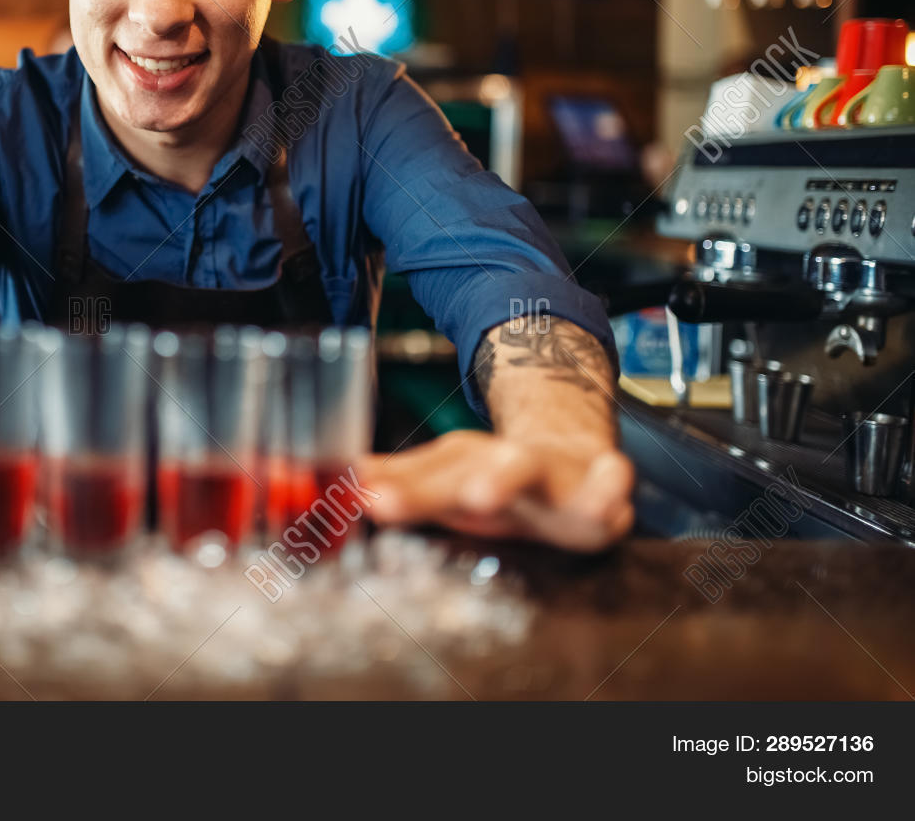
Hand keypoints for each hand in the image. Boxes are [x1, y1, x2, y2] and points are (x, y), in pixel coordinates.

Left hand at [357, 431, 633, 552]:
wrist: (574, 451)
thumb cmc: (501, 478)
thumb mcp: (447, 481)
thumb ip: (400, 483)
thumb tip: (344, 480)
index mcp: (459, 466)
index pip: (417, 480)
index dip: (387, 490)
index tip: (355, 498)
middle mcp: (495, 464)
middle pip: (457, 472)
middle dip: (425, 489)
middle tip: (387, 501)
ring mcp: (547, 473)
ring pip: (526, 468)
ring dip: (504, 477)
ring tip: (482, 491)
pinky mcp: (598, 488)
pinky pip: (609, 485)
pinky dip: (609, 482)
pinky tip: (609, 477)